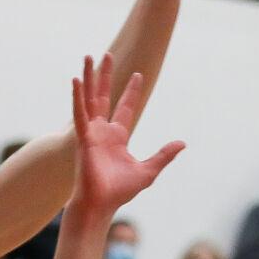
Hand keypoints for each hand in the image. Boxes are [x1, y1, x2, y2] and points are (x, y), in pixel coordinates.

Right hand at [70, 54, 184, 214]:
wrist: (102, 204)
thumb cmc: (120, 191)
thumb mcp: (149, 169)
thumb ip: (164, 154)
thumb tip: (183, 143)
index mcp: (117, 137)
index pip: (125, 107)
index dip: (131, 91)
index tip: (138, 74)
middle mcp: (102, 131)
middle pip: (104, 96)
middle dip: (106, 76)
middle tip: (107, 55)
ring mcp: (91, 133)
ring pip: (90, 99)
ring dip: (89, 78)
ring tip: (89, 56)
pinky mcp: (83, 138)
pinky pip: (79, 113)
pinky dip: (77, 97)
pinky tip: (76, 80)